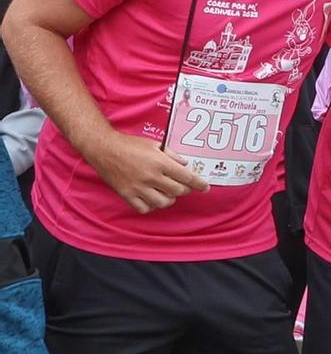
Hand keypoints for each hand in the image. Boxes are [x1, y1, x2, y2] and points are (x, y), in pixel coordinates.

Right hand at [80, 130, 206, 212]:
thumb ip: (171, 155)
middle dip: (183, 190)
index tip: (205, 187)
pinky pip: (145, 208)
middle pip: (178, 192)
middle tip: (181, 185)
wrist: (103, 148)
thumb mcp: (154, 144)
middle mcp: (151, 177)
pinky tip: (151, 198)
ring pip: (163, 203)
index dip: (199, 184)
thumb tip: (185, 164)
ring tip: (165, 192)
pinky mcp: (127, 194)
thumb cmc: (129, 144)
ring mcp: (138, 187)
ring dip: (168, 199)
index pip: (187, 178)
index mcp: (160, 163)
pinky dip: (151, 206)